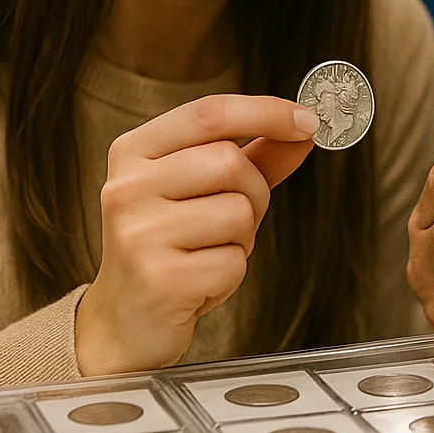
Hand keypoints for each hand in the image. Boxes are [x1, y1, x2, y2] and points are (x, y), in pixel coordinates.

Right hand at [75, 94, 319, 374]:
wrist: (125, 320)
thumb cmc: (170, 246)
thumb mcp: (205, 191)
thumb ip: (254, 157)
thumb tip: (303, 131)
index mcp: (133, 153)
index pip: (209, 113)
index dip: (265, 112)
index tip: (308, 121)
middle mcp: (127, 188)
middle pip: (230, 162)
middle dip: (254, 192)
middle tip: (234, 221)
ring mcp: (138, 234)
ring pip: (238, 212)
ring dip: (242, 238)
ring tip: (208, 253)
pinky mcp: (158, 279)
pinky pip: (232, 262)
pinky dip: (231, 274)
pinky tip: (200, 282)